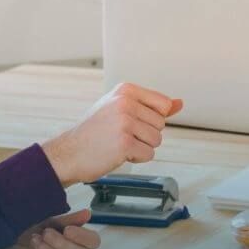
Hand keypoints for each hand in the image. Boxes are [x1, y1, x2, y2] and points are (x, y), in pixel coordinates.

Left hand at [0, 209, 102, 248]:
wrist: (1, 236)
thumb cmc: (26, 228)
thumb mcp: (47, 220)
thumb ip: (68, 219)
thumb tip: (88, 213)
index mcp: (73, 241)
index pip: (93, 243)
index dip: (84, 237)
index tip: (67, 229)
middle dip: (65, 245)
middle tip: (46, 233)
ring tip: (34, 241)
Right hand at [42, 83, 182, 185]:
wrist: (69, 153)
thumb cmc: (94, 132)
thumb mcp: (121, 110)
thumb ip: (152, 106)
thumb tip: (179, 103)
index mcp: (126, 90)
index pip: (163, 105)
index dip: (150, 119)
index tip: (131, 121)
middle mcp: (125, 103)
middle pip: (161, 124)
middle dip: (145, 135)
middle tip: (120, 134)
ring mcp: (125, 122)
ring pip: (156, 140)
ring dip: (141, 147)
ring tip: (118, 143)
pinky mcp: (124, 143)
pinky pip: (148, 154)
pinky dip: (136, 158)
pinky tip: (118, 153)